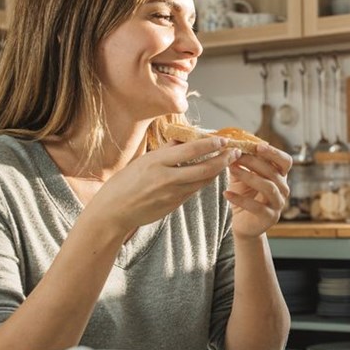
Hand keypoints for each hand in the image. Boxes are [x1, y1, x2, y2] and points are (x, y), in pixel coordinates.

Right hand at [87, 137, 236, 233]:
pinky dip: (204, 181)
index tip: (223, 140)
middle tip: (235, 152)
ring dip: (217, 171)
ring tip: (228, 161)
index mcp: (156, 162)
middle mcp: (166, 178)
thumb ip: (166, 151)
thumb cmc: (125, 182)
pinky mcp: (174, 205)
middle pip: (204, 168)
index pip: (191, 150)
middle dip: (223, 160)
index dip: (210, 145)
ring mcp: (171, 194)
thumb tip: (185, 139)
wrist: (113, 211)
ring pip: (202, 181)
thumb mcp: (143, 161)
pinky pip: (194, 190)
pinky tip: (210, 174)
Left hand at [225, 143, 290, 237]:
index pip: (285, 161)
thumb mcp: (242, 175)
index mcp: (280, 176)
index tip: (258, 146)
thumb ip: (240, 162)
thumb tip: (231, 145)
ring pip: (268, 187)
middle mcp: (283, 189)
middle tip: (235, 155)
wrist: (243, 222)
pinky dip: (240, 199)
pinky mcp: (270, 217)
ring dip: (248, 176)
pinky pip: (256, 206)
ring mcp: (278, 204)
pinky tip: (226, 193)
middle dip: (253, 162)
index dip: (274, 153)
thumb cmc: (244, 195)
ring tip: (230, 168)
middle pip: (273, 172)